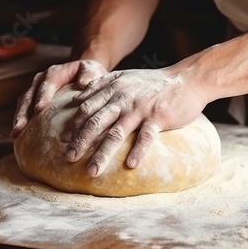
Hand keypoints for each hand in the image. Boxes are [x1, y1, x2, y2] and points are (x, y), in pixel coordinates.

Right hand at [11, 60, 106, 137]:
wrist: (82, 73)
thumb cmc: (88, 74)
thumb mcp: (92, 69)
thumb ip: (89, 75)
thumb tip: (83, 84)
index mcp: (55, 73)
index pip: (47, 84)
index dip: (42, 96)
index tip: (39, 109)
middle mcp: (41, 81)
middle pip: (29, 96)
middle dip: (23, 112)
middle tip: (19, 127)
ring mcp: (35, 91)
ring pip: (23, 104)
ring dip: (19, 118)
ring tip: (15, 134)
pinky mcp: (34, 101)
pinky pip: (25, 111)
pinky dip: (23, 122)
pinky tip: (20, 136)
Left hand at [64, 67, 206, 176]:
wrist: (186, 80)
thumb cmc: (152, 83)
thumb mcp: (124, 77)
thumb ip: (100, 86)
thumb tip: (77, 98)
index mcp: (113, 89)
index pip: (87, 108)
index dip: (73, 125)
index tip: (61, 141)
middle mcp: (123, 98)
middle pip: (96, 122)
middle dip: (80, 141)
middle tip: (68, 158)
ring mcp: (140, 108)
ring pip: (116, 133)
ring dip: (102, 154)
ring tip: (91, 171)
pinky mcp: (159, 117)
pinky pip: (146, 137)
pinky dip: (138, 151)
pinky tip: (130, 165)